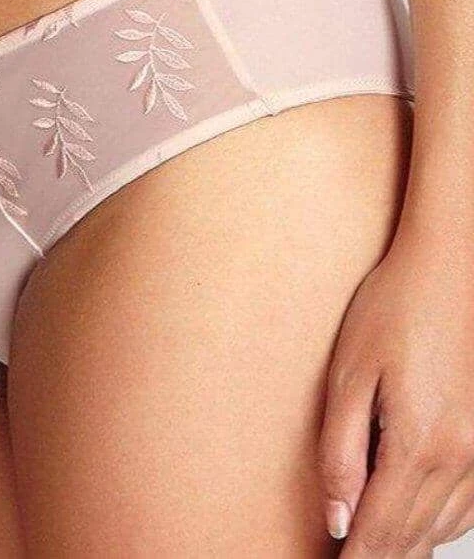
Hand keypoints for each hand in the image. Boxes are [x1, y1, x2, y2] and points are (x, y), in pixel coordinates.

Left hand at [318, 222, 473, 555]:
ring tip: (371, 552)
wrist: (450, 269)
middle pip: (414, 536)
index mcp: (420, 443)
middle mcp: (461, 458)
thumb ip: (341, 451)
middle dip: (378, 558)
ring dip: (406, 545)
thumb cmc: (393, 310)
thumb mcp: (349, 375)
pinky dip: (436, 524)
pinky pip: (465, 507)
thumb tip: (337, 517)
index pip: (381, 531)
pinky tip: (414, 523)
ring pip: (442, 527)